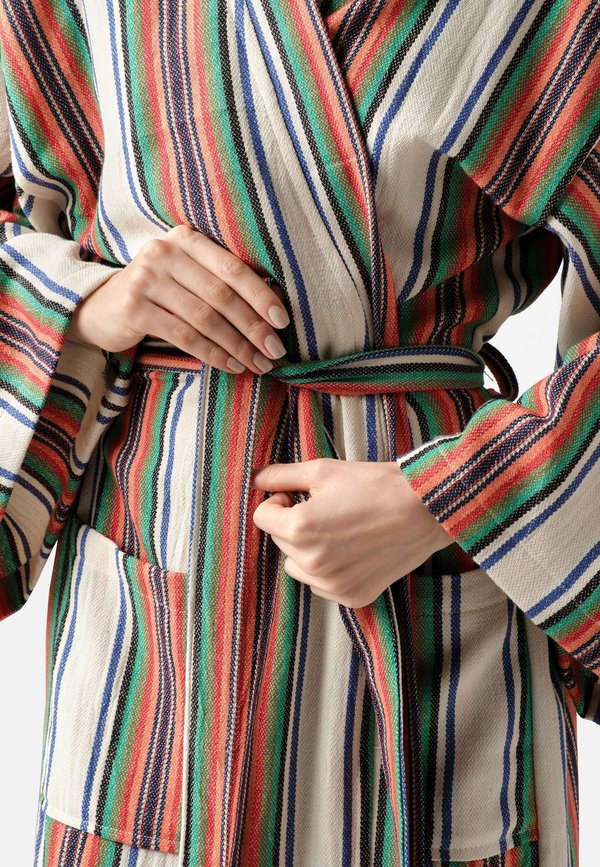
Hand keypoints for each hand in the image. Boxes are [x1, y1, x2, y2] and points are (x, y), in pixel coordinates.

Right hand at [65, 224, 289, 375]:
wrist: (101, 308)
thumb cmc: (158, 294)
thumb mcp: (186, 277)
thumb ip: (219, 283)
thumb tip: (272, 313)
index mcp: (185, 238)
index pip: (232, 268)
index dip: (261, 295)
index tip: (282, 321)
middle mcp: (164, 252)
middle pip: (221, 295)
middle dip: (253, 327)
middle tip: (275, 351)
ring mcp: (146, 278)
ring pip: (205, 318)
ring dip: (237, 345)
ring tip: (257, 363)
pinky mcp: (135, 307)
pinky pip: (185, 336)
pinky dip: (213, 354)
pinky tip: (231, 365)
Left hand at [250, 458, 453, 607]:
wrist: (425, 510)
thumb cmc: (374, 485)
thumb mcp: (323, 471)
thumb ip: (282, 476)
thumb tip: (255, 479)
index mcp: (300, 529)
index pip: (262, 517)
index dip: (280, 501)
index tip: (302, 495)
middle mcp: (311, 563)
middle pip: (280, 540)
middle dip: (294, 523)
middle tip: (328, 509)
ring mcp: (331, 585)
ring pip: (297, 565)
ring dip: (308, 549)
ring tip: (341, 530)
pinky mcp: (351, 597)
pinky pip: (321, 583)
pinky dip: (329, 569)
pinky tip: (354, 549)